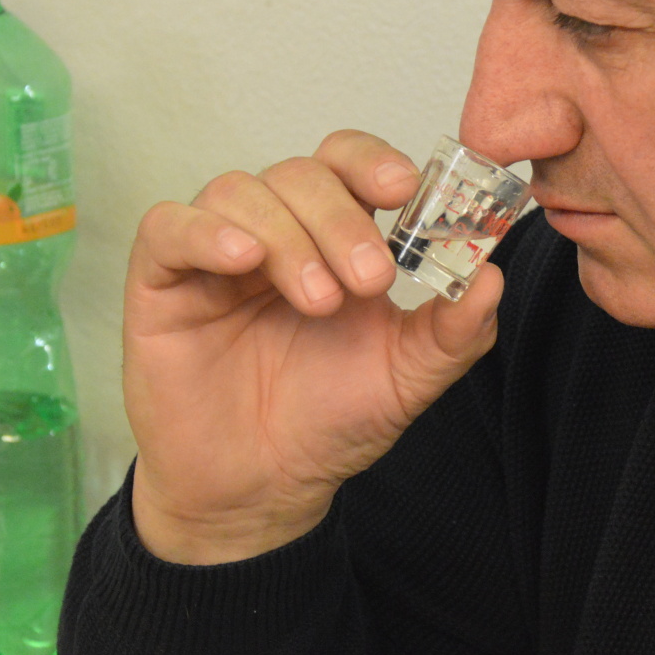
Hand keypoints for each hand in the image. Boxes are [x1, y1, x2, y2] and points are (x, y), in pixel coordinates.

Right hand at [124, 129, 504, 564]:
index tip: (406, 189)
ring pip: (240, 191)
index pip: (349, 163)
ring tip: (319, 300)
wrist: (259, 492)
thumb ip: (454, 330)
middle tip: (370, 279)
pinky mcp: (161, 281)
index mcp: (334, 236)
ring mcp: (214, 253)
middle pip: (301, 173)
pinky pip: (169, 227)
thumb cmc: (328, 422)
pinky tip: (243, 261)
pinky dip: (207, 232)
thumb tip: (493, 277)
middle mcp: (275, 230)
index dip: (374, 162)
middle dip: (342, 218)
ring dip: (288, 235)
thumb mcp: (408, 378)